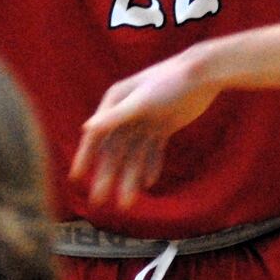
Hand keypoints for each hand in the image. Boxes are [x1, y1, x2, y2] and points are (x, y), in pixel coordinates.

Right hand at [69, 51, 219, 209]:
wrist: (203, 75)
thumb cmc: (169, 82)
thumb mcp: (141, 101)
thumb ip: (115, 117)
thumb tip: (87, 128)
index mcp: (115, 102)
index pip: (96, 135)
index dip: (85, 156)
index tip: (77, 178)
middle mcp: (127, 112)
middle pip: (114, 150)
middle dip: (107, 176)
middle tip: (100, 202)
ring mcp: (146, 120)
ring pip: (134, 155)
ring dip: (129, 178)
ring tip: (127, 203)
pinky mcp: (163, 125)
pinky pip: (152, 151)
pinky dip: (150, 166)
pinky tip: (147, 183)